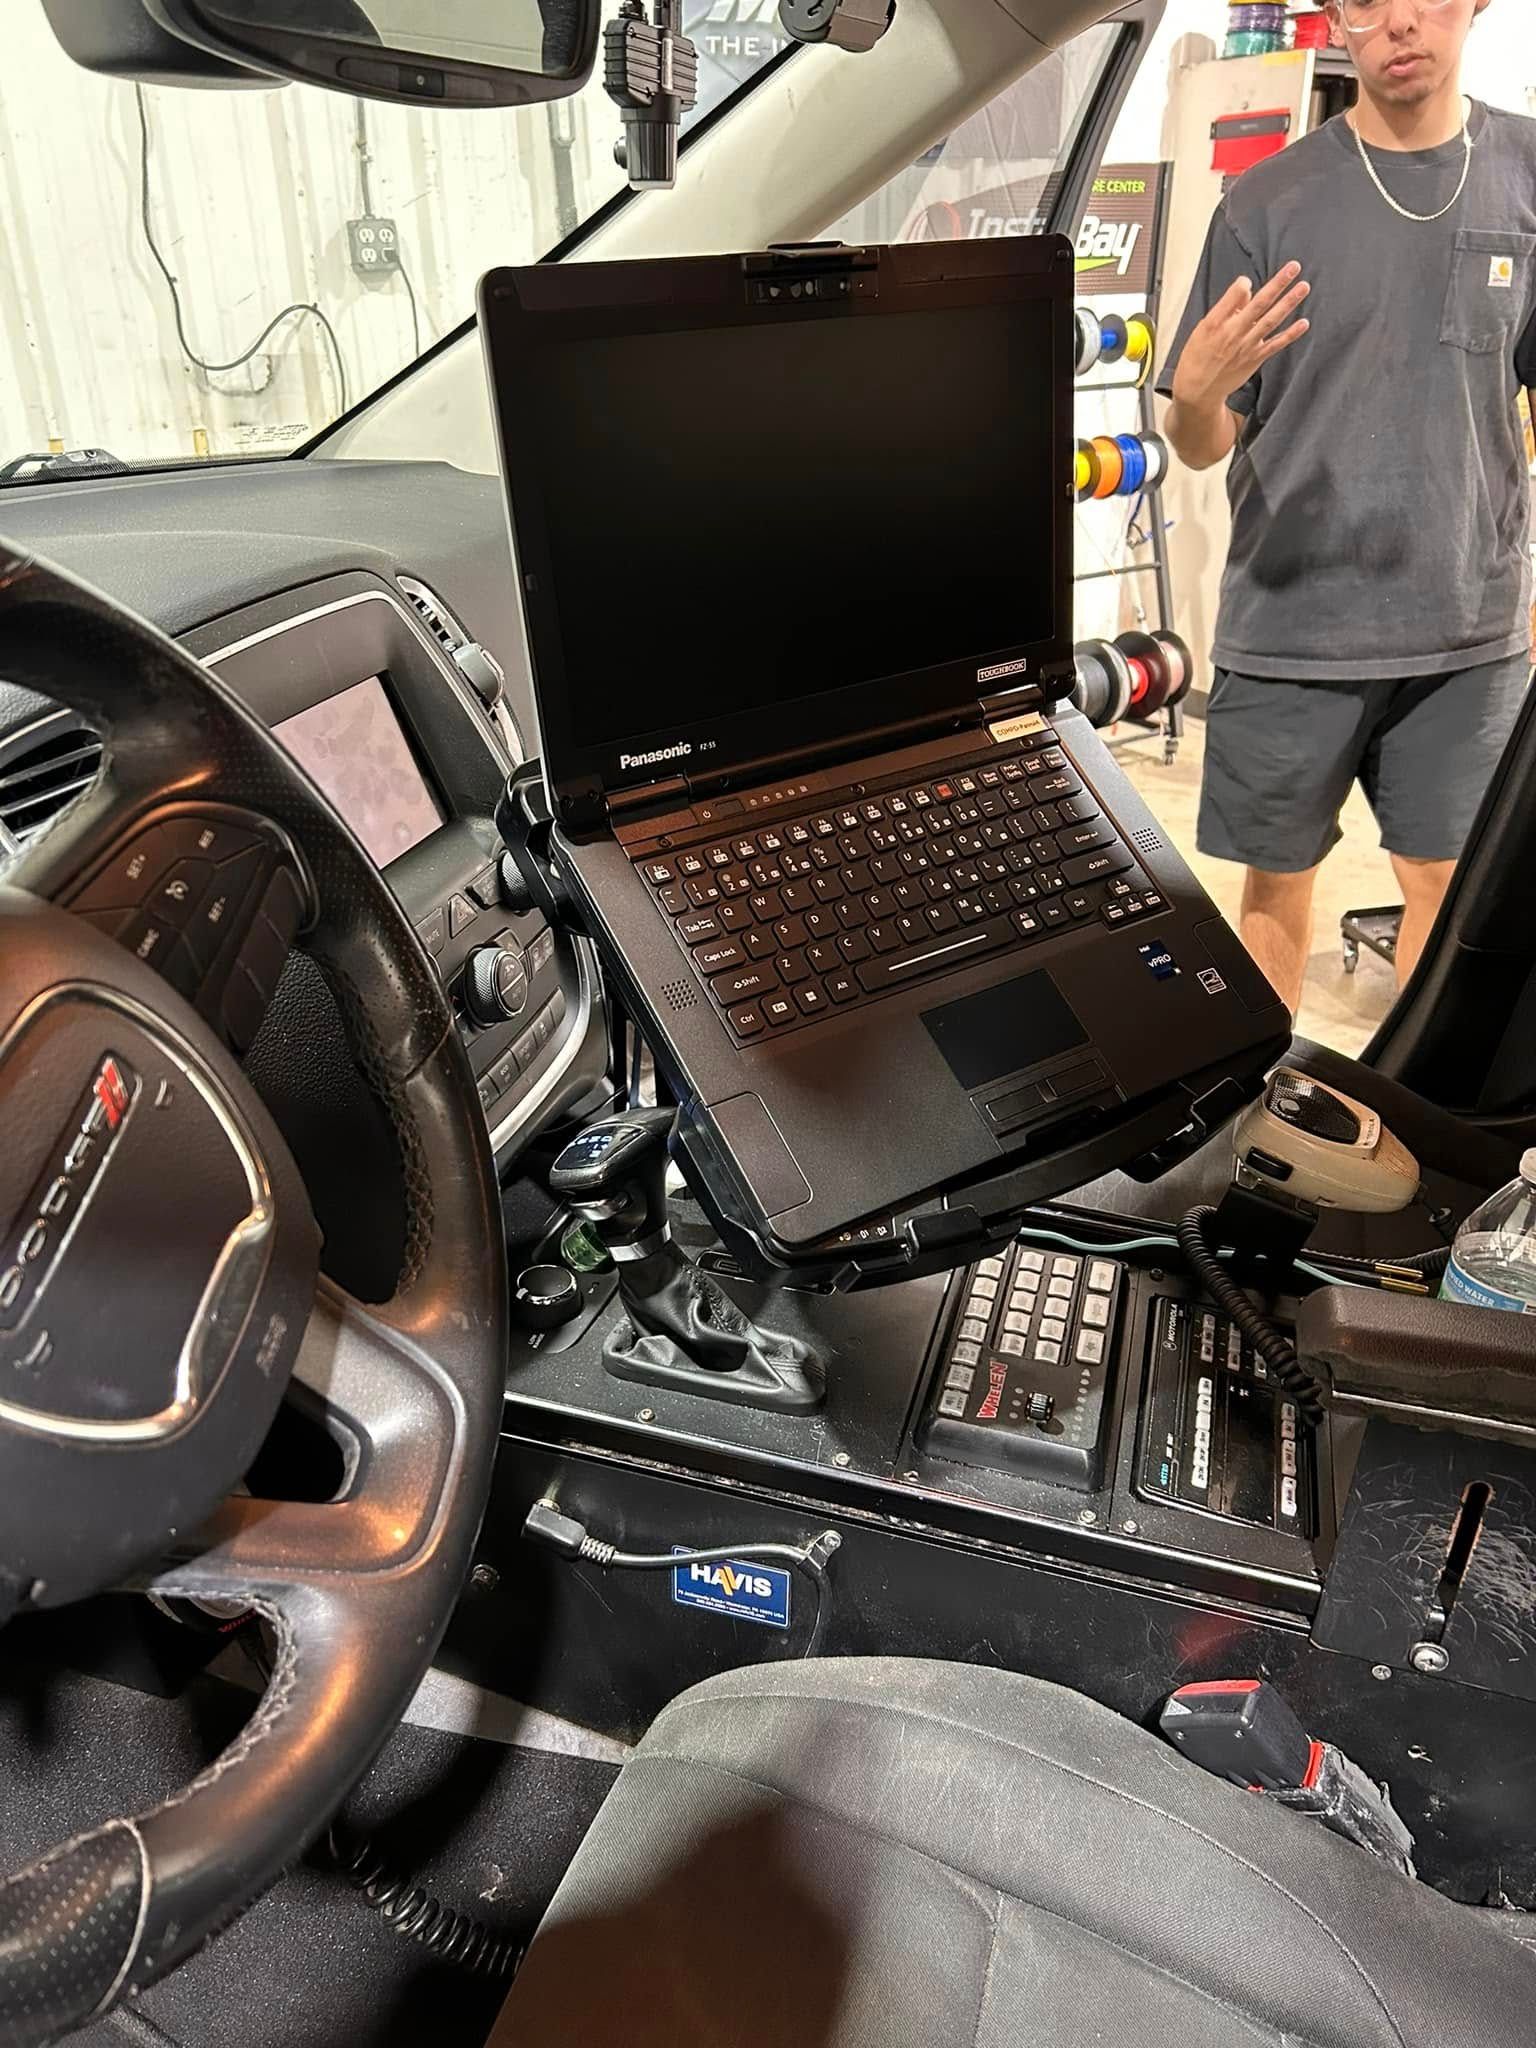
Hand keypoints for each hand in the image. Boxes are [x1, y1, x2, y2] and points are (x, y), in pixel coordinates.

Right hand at [1171, 261, 1310, 412]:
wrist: (1198, 390)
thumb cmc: (1198, 357)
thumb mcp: (1203, 329)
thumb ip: (1226, 308)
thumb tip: (1245, 289)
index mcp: (1216, 323)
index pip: (1235, 296)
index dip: (1243, 285)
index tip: (1247, 281)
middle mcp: (1233, 333)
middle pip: (1259, 304)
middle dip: (1278, 284)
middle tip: (1294, 267)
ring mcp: (1246, 346)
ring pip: (1271, 320)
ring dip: (1289, 303)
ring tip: (1303, 287)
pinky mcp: (1255, 359)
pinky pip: (1275, 344)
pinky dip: (1290, 334)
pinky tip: (1304, 323)